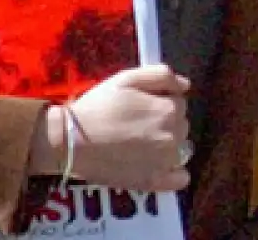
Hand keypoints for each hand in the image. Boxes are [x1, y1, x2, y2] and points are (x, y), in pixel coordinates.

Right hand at [65, 64, 191, 192]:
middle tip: (137, 124)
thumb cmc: (98, 106)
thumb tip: (186, 85)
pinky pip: (180, 178)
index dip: (160, 102)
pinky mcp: (154, 182)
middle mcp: (173, 137)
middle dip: (165, 122)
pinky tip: (156, 165)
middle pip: (180, 125)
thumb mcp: (127, 78)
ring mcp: (165, 162)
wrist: (71, 141)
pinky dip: (174, 172)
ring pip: (180, 148)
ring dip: (168, 144)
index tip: (141, 106)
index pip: (179, 103)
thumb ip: (161, 75)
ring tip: (140, 143)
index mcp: (169, 110)